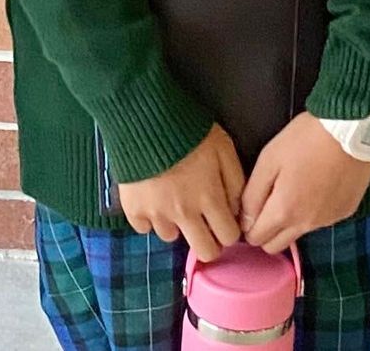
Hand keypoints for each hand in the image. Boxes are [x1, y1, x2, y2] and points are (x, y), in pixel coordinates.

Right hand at [118, 124, 245, 261]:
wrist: (146, 119)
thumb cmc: (191, 131)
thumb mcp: (224, 149)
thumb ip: (235, 182)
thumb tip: (237, 210)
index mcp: (209, 199)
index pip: (228, 237)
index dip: (229, 230)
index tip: (224, 221)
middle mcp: (184, 213)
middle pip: (204, 251)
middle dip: (209, 241)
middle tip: (204, 224)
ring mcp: (156, 213)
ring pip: (172, 237)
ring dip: (176, 225)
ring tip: (174, 201)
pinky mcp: (133, 209)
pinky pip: (143, 228)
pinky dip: (149, 218)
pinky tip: (153, 198)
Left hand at [237, 113, 369, 254]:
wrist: (353, 129)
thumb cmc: (305, 140)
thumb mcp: (269, 159)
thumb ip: (252, 195)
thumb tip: (245, 220)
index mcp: (284, 212)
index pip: (256, 239)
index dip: (248, 225)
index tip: (253, 206)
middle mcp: (307, 224)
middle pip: (276, 246)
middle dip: (267, 230)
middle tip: (269, 202)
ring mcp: (329, 220)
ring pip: (299, 233)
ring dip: (291, 221)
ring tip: (296, 188)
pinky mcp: (345, 211)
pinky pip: (321, 221)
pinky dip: (314, 211)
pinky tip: (319, 186)